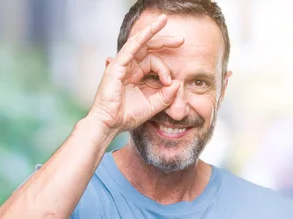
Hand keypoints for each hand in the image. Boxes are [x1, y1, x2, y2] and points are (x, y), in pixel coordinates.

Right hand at [87, 14, 183, 135]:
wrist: (111, 124)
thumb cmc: (127, 116)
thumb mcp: (153, 106)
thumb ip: (166, 96)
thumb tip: (177, 83)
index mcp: (137, 75)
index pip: (154, 62)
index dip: (166, 70)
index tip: (170, 82)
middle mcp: (129, 67)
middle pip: (148, 48)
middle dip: (165, 41)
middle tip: (181, 40)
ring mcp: (122, 65)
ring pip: (139, 43)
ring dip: (152, 30)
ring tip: (164, 20)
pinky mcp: (117, 67)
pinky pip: (130, 48)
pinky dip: (141, 38)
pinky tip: (150, 30)